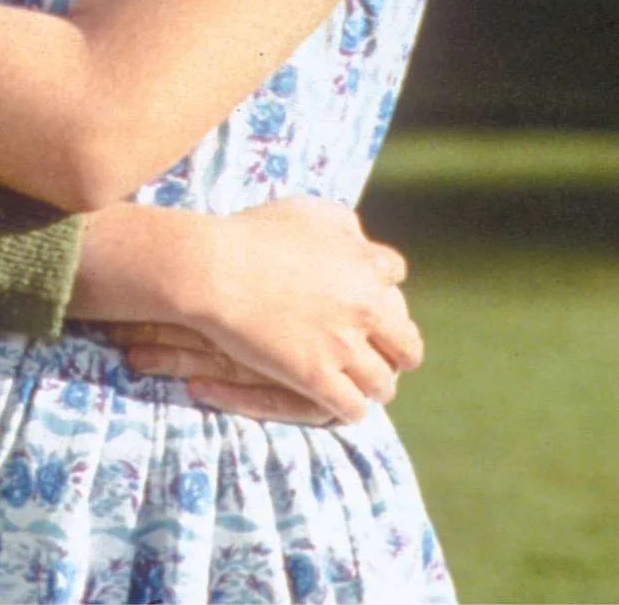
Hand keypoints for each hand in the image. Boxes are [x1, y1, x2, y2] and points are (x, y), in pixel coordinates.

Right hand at [70, 197, 420, 424]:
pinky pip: (352, 408)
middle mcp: (365, 307)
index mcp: (366, 265)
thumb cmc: (250, 234)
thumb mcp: (306, 210)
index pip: (397, 282)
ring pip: (382, 383)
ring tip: (359, 385)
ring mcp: (342, 345)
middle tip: (379, 354)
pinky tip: (335, 400)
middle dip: (396, 351)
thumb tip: (361, 235)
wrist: (212, 268)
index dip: (382, 292)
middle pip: (407, 344)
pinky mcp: (315, 377)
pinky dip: (348, 408)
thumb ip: (343, 222)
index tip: (366, 302)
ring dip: (373, 384)